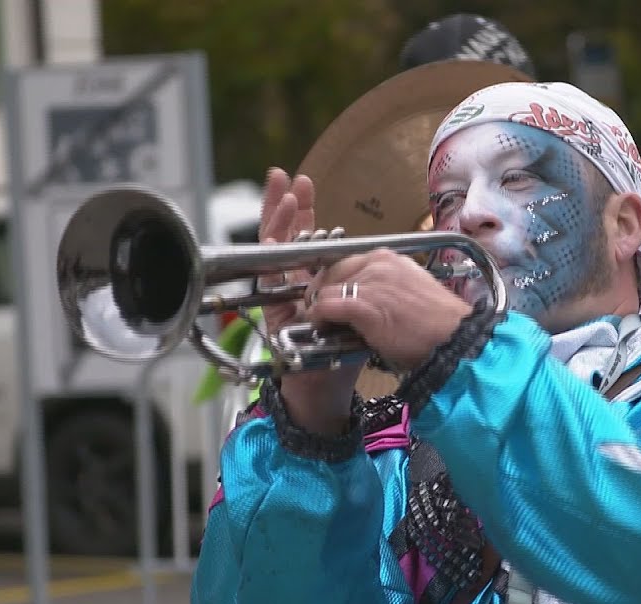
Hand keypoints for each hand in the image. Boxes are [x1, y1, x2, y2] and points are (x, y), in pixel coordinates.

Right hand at [257, 168, 361, 433]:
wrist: (323, 388)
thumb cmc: (341, 355)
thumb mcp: (357, 314)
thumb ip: (357, 288)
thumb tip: (372, 260)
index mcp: (312, 280)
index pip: (306, 239)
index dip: (305, 214)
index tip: (306, 185)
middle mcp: (292, 284)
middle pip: (284, 237)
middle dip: (284, 206)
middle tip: (285, 176)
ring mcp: (278, 297)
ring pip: (271, 252)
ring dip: (277, 223)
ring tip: (283, 194)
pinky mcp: (270, 311)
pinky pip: (268, 279)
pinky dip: (270, 256)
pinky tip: (275, 234)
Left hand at [307, 250, 472, 371]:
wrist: (453, 338)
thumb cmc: (438, 324)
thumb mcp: (410, 293)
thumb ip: (387, 289)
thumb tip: (370, 301)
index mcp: (390, 258)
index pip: (347, 262)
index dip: (336, 281)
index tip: (334, 297)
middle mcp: (377, 262)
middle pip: (331, 271)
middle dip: (323, 291)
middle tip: (323, 313)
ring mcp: (369, 281)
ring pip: (325, 289)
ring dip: (320, 307)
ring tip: (323, 324)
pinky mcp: (362, 303)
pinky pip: (326, 306)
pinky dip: (319, 318)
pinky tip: (322, 330)